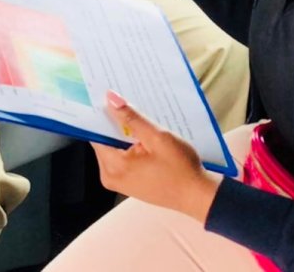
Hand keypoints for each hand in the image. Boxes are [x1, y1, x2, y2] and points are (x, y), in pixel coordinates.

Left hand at [91, 90, 220, 222]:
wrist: (198, 196)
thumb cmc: (181, 169)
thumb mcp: (157, 137)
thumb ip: (131, 118)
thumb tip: (111, 99)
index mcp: (113, 166)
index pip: (96, 133)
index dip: (101, 114)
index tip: (104, 98)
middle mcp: (110, 176)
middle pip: (104, 140)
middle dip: (114, 124)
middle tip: (126, 106)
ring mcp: (118, 181)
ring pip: (113, 148)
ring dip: (124, 135)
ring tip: (139, 122)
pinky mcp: (128, 183)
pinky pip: (122, 158)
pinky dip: (129, 147)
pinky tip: (143, 138)